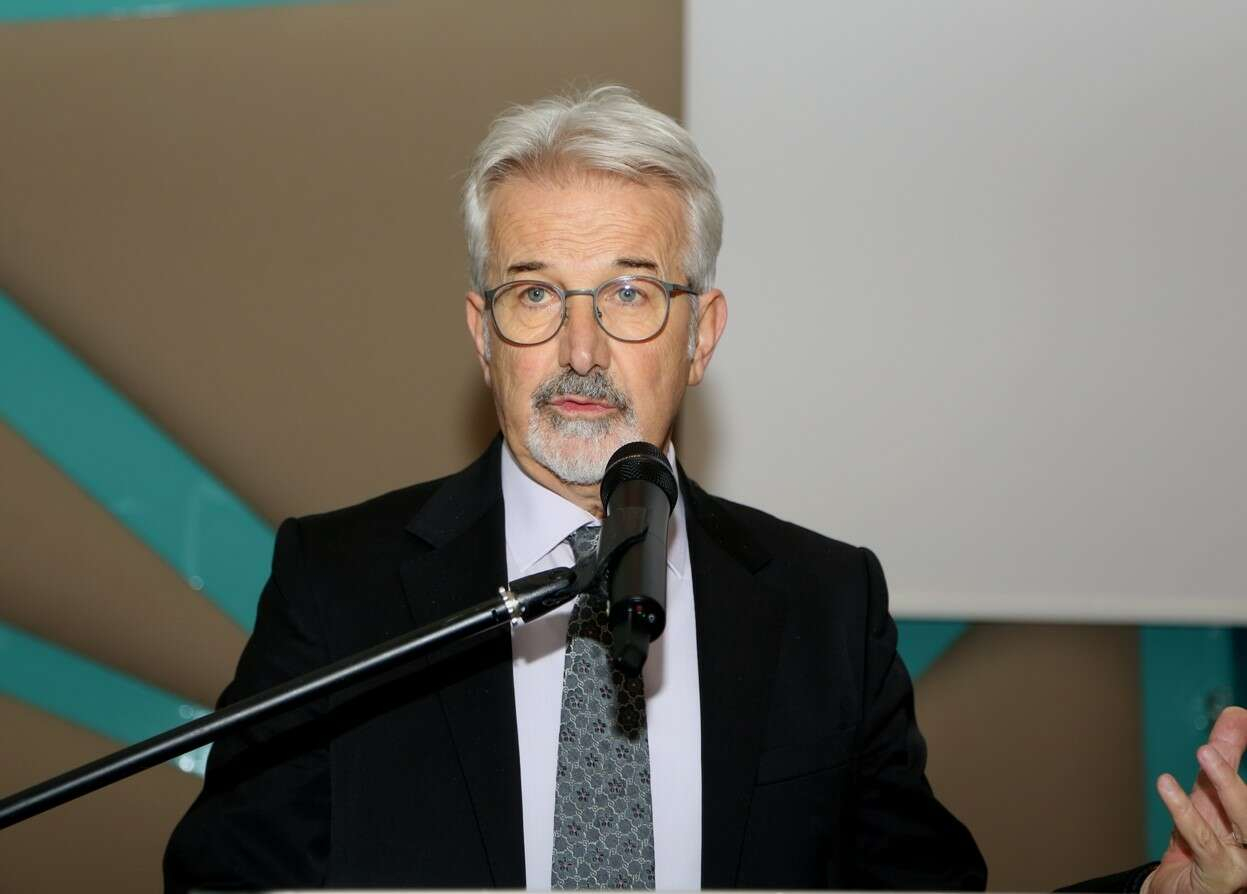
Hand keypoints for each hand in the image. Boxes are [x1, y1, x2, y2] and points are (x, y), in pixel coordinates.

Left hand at [1143, 706, 1246, 893]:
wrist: (1178, 887)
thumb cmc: (1201, 841)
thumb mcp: (1210, 793)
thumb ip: (1228, 755)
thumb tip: (1238, 713)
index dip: (1244, 764)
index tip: (1244, 720)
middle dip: (1238, 774)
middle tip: (1217, 742)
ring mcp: (1246, 867)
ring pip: (1246, 824)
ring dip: (1226, 784)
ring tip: (1205, 752)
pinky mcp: (1219, 879)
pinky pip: (1206, 843)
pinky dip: (1185, 811)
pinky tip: (1166, 785)